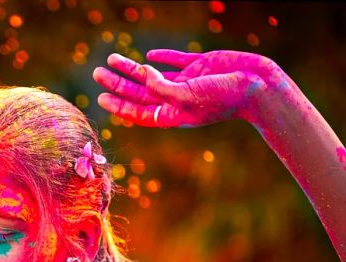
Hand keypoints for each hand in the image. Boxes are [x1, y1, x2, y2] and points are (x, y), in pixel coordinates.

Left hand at [93, 49, 284, 127]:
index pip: (138, 111)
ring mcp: (188, 82)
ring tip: (112, 59)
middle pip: (139, 91)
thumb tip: (143, 74)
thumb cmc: (223, 97)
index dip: (118, 105)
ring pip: (152, 74)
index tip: (100, 97)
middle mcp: (177, 99)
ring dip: (132, 67)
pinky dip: (162, 58)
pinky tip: (149, 55)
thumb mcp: (187, 96)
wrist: (257, 85)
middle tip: (97, 73)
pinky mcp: (201, 65)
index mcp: (173, 113)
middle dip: (118, 82)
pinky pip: (176, 61)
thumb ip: (162, 87)